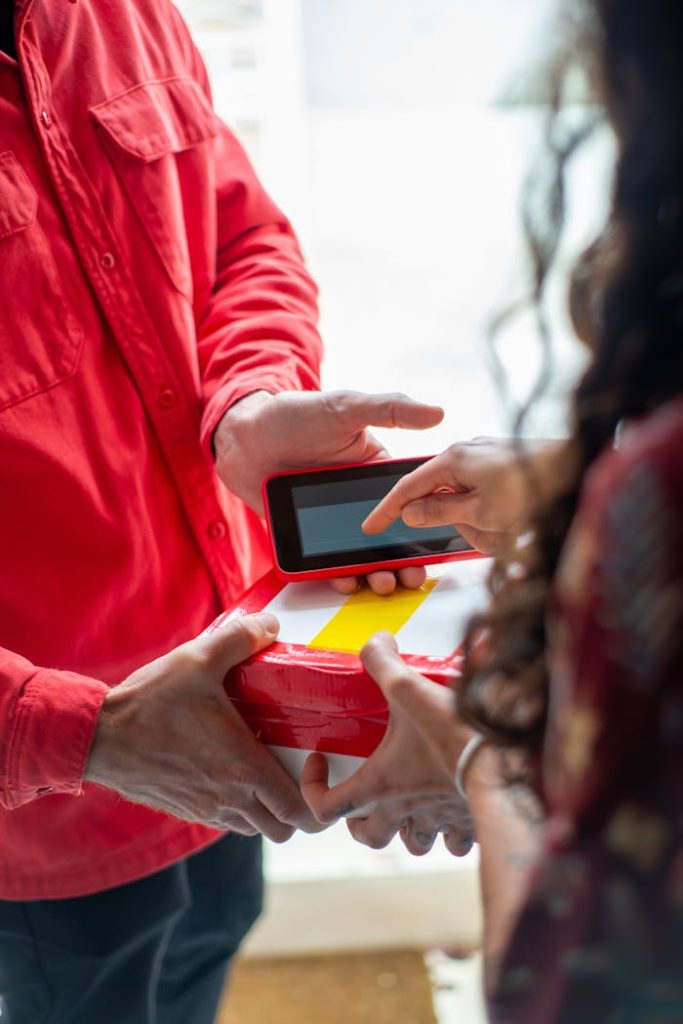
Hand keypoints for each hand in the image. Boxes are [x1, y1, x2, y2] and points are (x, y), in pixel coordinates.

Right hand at [85, 613, 322, 842]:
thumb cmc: (150, 703)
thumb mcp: (199, 659)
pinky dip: (239, 808)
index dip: (317, 798)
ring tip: (266, 772)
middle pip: (282, 830)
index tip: (316, 768)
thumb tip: (271, 625)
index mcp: (243, 768)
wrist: (98, 737)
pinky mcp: (185, 809)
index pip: (298, 812)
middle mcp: (229, 798)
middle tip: (298, 773)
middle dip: (297, 809)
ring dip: (266, 810)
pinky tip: (232, 772)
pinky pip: (225, 822)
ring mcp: (205, 809)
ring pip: (253, 829)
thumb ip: (240, 639)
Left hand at [214, 389, 443, 594]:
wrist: (241, 437)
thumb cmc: (293, 414)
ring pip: (362, 554)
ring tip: (381, 582)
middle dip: (404, 560)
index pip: (410, 501)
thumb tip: (437, 413)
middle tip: (409, 576)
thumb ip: (389, 408)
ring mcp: (333, 521)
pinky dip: (339, 575)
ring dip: (376, 573)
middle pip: (390, 537)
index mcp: (376, 470)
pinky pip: (327, 560)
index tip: (437, 541)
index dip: (425, 523)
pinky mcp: (309, 536)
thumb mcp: (345, 406)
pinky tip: (347, 581)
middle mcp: (359, 500)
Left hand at [301, 632, 474, 856]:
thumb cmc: (452, 732)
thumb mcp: (409, 688)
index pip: (326, 808)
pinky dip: (451, 831)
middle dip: (361, 823)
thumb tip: (377, 640)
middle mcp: (404, 810)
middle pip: (369, 837)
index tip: (322, 761)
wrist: (505, 762)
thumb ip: (383, 661)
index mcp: (380, 785)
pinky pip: (455, 841)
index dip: (313, 788)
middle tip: (364, 799)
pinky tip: (455, 807)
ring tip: (412, 805)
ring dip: (408, 829)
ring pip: (414, 844)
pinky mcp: (469, 822)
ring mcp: (438, 821)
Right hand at [362, 436, 565, 555]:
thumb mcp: (480, 512)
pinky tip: (520, 521)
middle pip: (443, 498)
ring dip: (487, 524)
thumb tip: (411, 511)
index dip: (387, 510)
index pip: (408, 487)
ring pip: (469, 502)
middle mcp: (467, 452)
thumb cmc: (533, 487)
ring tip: (515, 528)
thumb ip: (440, 512)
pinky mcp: (505, 466)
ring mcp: (488, 457)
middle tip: (490, 536)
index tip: (371, 526)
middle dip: (463, 525)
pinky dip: (498, 516)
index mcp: (453, 459)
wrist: (582, 470)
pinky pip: (489, 498)